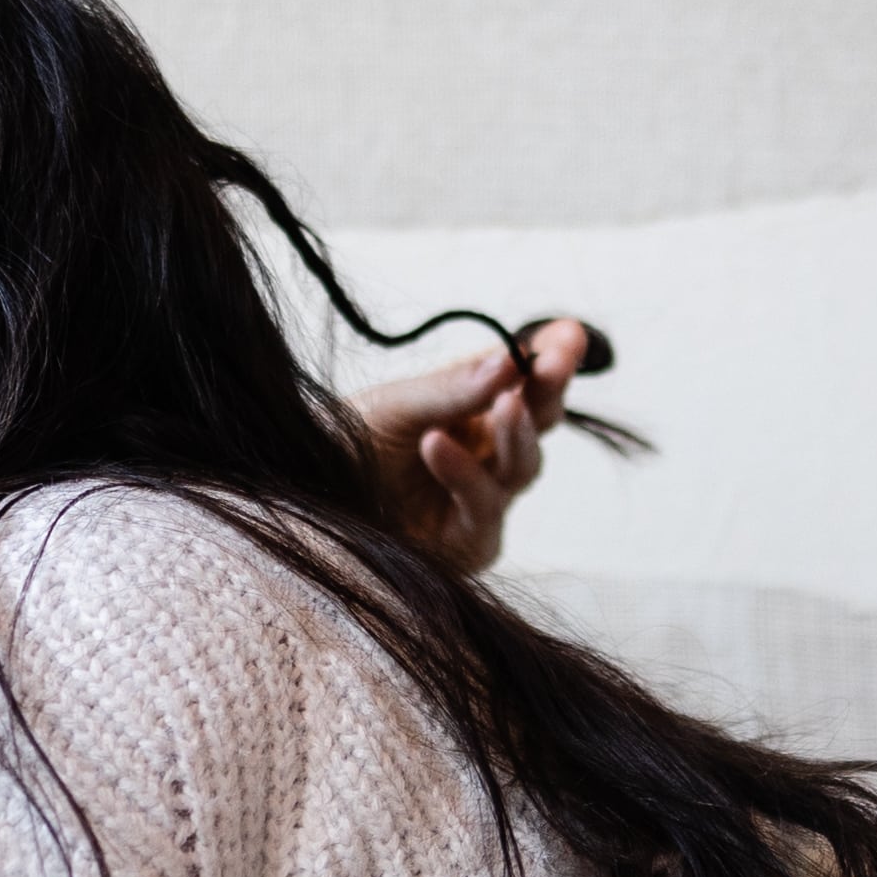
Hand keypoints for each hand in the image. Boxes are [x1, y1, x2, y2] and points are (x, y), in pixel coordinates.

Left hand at [358, 317, 595, 576]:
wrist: (305, 503)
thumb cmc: (344, 449)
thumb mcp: (394, 405)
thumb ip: (452, 389)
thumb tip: (510, 359)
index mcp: (468, 409)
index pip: (522, 380)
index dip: (550, 356)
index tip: (571, 333)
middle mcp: (483, 453)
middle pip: (538, 420)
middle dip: (550, 388)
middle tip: (557, 360)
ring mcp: (481, 500)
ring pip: (523, 465)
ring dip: (517, 431)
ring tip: (505, 402)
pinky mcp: (469, 542)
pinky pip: (483, 507)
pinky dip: (464, 474)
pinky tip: (437, 444)